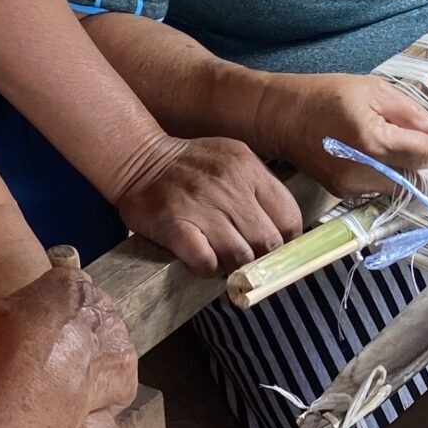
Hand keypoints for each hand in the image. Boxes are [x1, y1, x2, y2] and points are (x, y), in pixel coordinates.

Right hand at [0, 268, 135, 418]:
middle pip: (86, 319)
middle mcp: (100, 303)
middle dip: (70, 338)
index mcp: (69, 282)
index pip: (63, 293)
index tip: (33, 336)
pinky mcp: (128, 368)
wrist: (37, 374)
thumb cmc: (6, 339)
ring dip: (89, 362)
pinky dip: (106, 391)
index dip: (46, 317)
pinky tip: (83, 403)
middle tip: (46, 362)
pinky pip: (119, 380)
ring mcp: (118, 336)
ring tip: (62, 384)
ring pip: (105, 347)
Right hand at [110, 132, 304, 276]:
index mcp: (247, 168)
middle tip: (251, 260)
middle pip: (268, 242)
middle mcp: (228, 185)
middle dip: (262, 258)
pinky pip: (206, 263)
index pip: (289, 218)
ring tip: (226, 262)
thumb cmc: (190, 164)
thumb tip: (287, 231)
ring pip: (240, 257)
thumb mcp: (233, 158)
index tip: (277, 248)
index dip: (287, 241)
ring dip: (235, 267)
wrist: (138, 159)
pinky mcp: (175, 225)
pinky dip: (210, 269)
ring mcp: (201, 206)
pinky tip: (204, 261)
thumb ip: (260, 187)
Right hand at [267, 73, 427, 192]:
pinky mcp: (347, 193)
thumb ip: (411, 113)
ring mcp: (353, 188)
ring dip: (416, 162)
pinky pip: (385, 184)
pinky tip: (387, 147)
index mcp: (372, 142)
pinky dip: (395, 167)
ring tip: (408, 135)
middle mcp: (363, 173)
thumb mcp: (374, 90)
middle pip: (420, 171)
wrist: (277, 116)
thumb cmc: (321, 95)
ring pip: (405, 181)